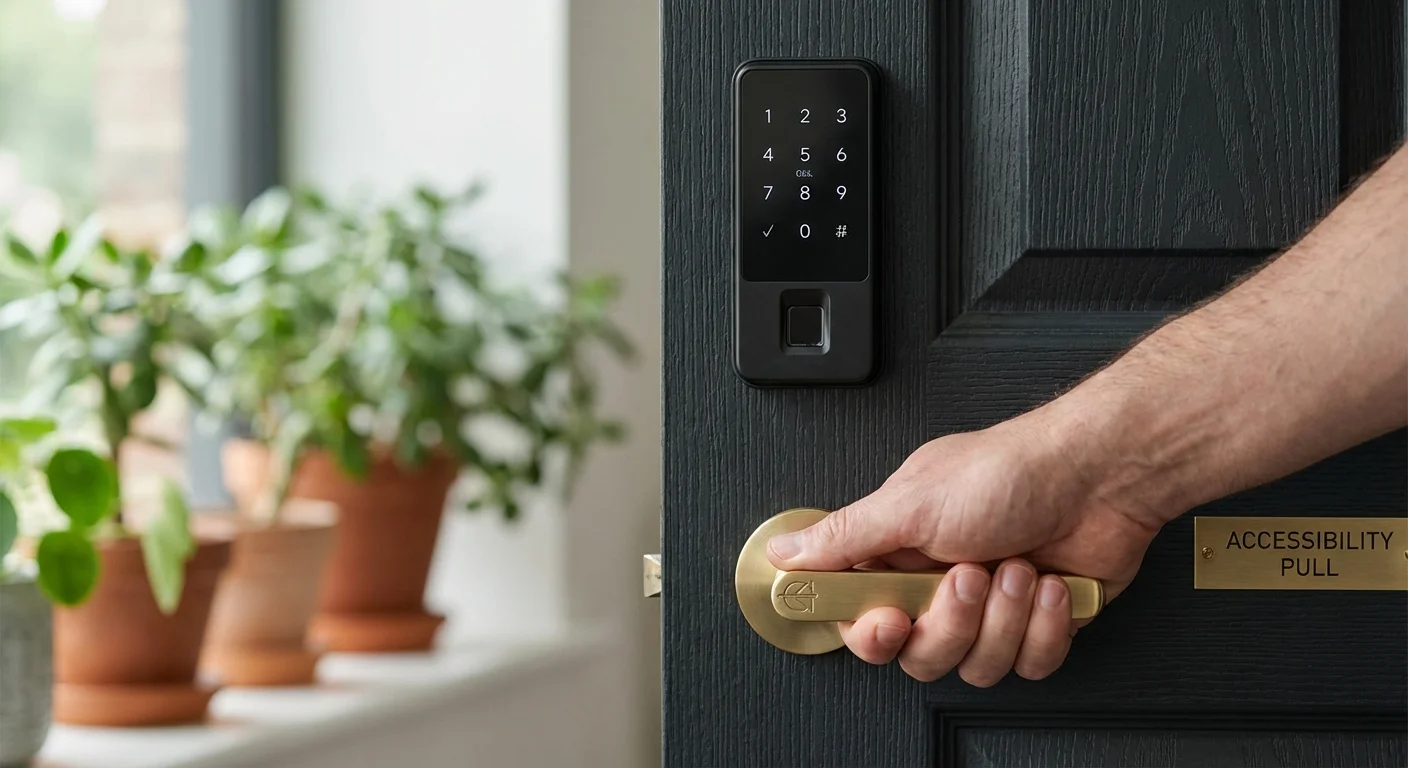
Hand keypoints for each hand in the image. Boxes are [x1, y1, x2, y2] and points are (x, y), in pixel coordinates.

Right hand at [764, 413, 1166, 685]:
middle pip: (919, 652)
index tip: (890, 620)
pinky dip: (1043, 624)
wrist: (1101, 476)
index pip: (861, 616)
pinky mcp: (1038, 623)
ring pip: (975, 664)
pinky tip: (1048, 585)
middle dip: (951, 622)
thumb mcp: (909, 502)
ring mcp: (992, 605)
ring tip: (1017, 567)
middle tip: (966, 577)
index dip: (871, 632)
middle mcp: (942, 580)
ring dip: (1003, 617)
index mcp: (900, 550)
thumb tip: (783, 551)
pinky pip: (1028, 663)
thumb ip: (842, 537)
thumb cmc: (1012, 471)